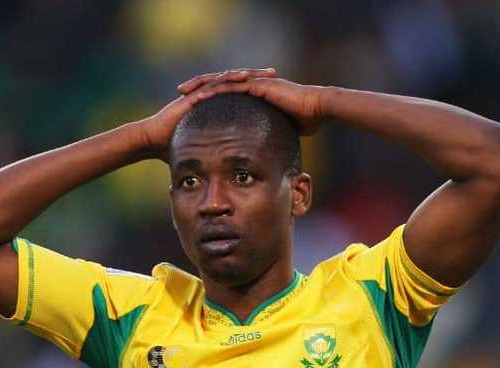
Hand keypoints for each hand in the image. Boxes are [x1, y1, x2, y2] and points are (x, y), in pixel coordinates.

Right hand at [136, 69, 278, 159]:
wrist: (152, 141)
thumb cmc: (171, 147)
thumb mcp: (200, 152)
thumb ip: (212, 158)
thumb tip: (225, 175)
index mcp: (212, 106)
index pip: (237, 94)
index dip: (255, 91)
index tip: (273, 90)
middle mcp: (206, 96)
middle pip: (235, 82)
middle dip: (256, 77)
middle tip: (275, 74)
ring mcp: (199, 94)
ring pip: (226, 78)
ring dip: (246, 74)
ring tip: (263, 73)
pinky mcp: (192, 96)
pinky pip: (212, 84)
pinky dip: (227, 80)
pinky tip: (241, 77)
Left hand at [180, 71, 327, 135]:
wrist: (319, 110)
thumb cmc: (306, 122)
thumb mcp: (279, 131)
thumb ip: (269, 137)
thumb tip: (265, 154)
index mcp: (253, 94)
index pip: (225, 92)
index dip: (207, 97)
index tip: (190, 105)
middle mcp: (251, 85)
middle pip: (218, 83)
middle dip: (197, 87)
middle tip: (179, 94)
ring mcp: (254, 83)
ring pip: (220, 80)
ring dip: (200, 85)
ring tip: (183, 91)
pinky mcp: (258, 85)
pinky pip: (231, 85)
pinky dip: (214, 89)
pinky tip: (200, 94)